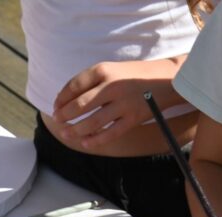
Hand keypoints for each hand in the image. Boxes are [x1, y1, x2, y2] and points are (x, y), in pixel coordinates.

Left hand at [52, 59, 179, 148]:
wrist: (166, 80)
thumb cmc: (134, 75)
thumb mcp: (112, 69)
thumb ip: (93, 81)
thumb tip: (69, 99)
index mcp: (102, 70)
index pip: (74, 86)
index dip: (61, 98)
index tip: (55, 106)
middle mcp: (111, 86)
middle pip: (81, 104)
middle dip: (65, 115)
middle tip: (57, 121)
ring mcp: (124, 104)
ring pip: (94, 121)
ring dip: (77, 129)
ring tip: (66, 134)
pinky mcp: (134, 118)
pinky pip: (111, 132)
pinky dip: (97, 139)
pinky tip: (86, 143)